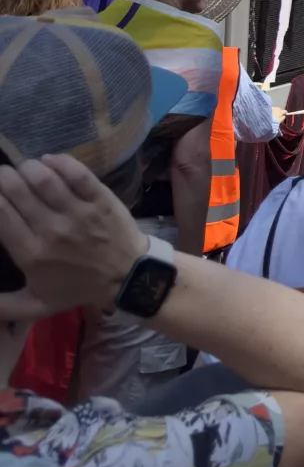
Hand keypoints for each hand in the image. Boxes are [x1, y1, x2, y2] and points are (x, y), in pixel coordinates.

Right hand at [0, 156, 147, 320]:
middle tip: (2, 175)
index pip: (1, 215)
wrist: (127, 278)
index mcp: (32, 255)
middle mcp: (52, 230)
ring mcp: (78, 212)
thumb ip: (4, 306)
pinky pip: (78, 174)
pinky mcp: (101, 198)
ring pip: (45, 179)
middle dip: (3, 177)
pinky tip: (48, 159)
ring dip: (28, 167)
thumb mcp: (37, 305)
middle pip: (18, 191)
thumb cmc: (78, 288)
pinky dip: (60, 162)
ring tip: (24, 168)